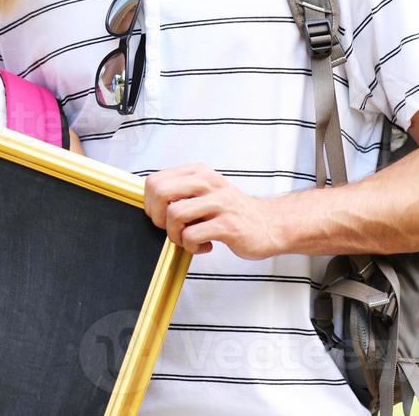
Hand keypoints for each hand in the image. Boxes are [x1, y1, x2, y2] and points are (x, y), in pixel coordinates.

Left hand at [143, 163, 284, 259]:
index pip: (154, 181)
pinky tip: (203, 246)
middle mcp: (208, 182)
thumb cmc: (231, 211)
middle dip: (157, 218)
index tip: (161, 216)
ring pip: (174, 215)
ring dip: (175, 235)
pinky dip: (191, 247)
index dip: (150, 203)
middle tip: (171, 229)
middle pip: (160, 193)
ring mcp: (219, 203)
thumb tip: (149, 203)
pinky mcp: (228, 225)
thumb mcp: (205, 191)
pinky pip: (192, 235)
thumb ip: (180, 192)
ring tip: (188, 239)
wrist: (269, 224)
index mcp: (198, 172)